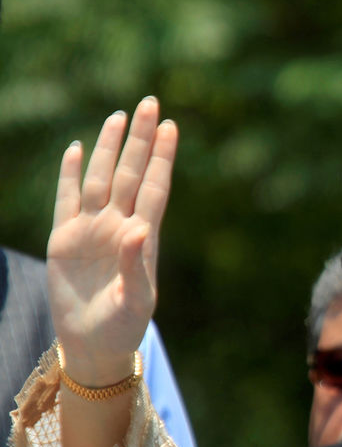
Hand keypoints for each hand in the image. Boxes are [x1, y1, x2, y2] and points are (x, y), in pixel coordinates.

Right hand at [47, 96, 177, 385]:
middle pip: (131, 173)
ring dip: (110, 148)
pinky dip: (71, 173)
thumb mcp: (136, 300)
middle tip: (150, 103)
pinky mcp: (65, 238)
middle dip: (140, 139)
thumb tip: (139, 228)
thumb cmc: (123, 325)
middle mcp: (119, 225)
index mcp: (142, 237)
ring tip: (120, 117)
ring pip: (102, 178)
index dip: (162, 157)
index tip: (171, 127)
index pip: (154, 187)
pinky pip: (67, 198)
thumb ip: (137, 265)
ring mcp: (92, 229)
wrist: (94, 343)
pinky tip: (78, 149)